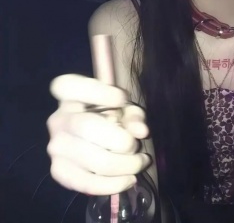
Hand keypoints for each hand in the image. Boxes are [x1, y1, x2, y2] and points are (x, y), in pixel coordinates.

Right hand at [47, 74, 150, 195]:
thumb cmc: (113, 115)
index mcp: (68, 95)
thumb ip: (134, 115)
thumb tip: (140, 131)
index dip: (97, 91)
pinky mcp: (59, 170)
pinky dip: (112, 184)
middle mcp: (57, 119)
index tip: (122, 99)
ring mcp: (56, 146)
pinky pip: (85, 182)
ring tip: (140, 163)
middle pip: (85, 127)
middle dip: (120, 139)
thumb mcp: (126, 108)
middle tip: (136, 145)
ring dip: (123, 165)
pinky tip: (129, 179)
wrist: (97, 139)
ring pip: (90, 159)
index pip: (68, 86)